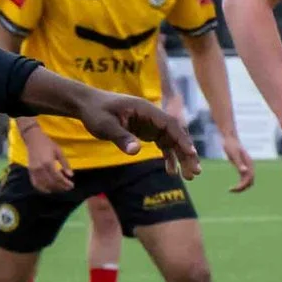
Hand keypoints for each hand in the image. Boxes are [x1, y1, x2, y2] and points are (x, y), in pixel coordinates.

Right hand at [24, 131, 74, 193]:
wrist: (33, 139)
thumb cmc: (48, 144)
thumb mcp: (59, 152)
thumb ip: (65, 164)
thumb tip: (71, 175)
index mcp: (48, 163)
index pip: (57, 177)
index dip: (65, 183)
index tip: (71, 186)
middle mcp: (39, 168)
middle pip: (51, 183)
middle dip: (60, 187)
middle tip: (68, 188)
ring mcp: (33, 170)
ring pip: (43, 185)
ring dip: (53, 189)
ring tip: (61, 189)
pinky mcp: (30, 171)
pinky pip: (35, 183)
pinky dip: (42, 188)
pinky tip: (49, 190)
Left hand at [63, 89, 201, 176]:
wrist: (86, 105)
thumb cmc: (95, 112)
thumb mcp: (105, 125)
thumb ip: (121, 137)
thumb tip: (135, 151)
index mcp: (146, 110)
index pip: (170, 124)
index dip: (182, 139)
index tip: (191, 153)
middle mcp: (153, 117)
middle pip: (176, 135)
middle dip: (187, 153)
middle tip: (195, 172)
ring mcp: (151, 125)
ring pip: (173, 142)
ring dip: (182, 158)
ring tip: (189, 176)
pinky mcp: (147, 132)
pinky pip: (163, 145)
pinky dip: (169, 158)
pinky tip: (172, 172)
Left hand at [221, 130, 255, 193]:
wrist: (230, 139)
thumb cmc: (231, 146)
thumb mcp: (234, 155)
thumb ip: (239, 163)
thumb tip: (244, 171)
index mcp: (249, 164)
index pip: (249, 179)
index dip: (242, 185)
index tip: (233, 189)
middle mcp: (250, 166)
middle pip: (250, 182)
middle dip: (242, 188)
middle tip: (231, 191)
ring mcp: (247, 167)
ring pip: (248, 181)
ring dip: (241, 187)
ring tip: (231, 190)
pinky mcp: (242, 166)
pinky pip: (244, 178)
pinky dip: (240, 183)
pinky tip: (232, 186)